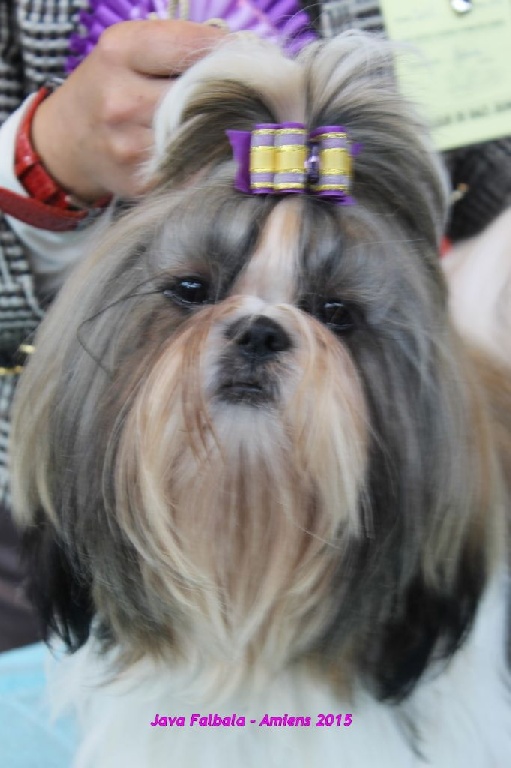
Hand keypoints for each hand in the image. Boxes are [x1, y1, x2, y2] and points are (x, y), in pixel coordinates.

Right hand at [32, 20, 224, 202]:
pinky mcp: (143, 181)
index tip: (240, 57)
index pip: (191, 46)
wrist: (68, 142)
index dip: (225, 51)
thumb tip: (239, 53)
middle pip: (202, 94)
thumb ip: (178, 46)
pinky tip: (202, 149)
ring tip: (222, 123)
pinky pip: (193, 167)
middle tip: (242, 96)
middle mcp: (121, 100)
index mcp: (119, 53)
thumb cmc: (109, 87)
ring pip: (202, 135)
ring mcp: (130, 146)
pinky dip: (206, 158)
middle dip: (228, 94)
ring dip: (220, 130)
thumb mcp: (129, 49)